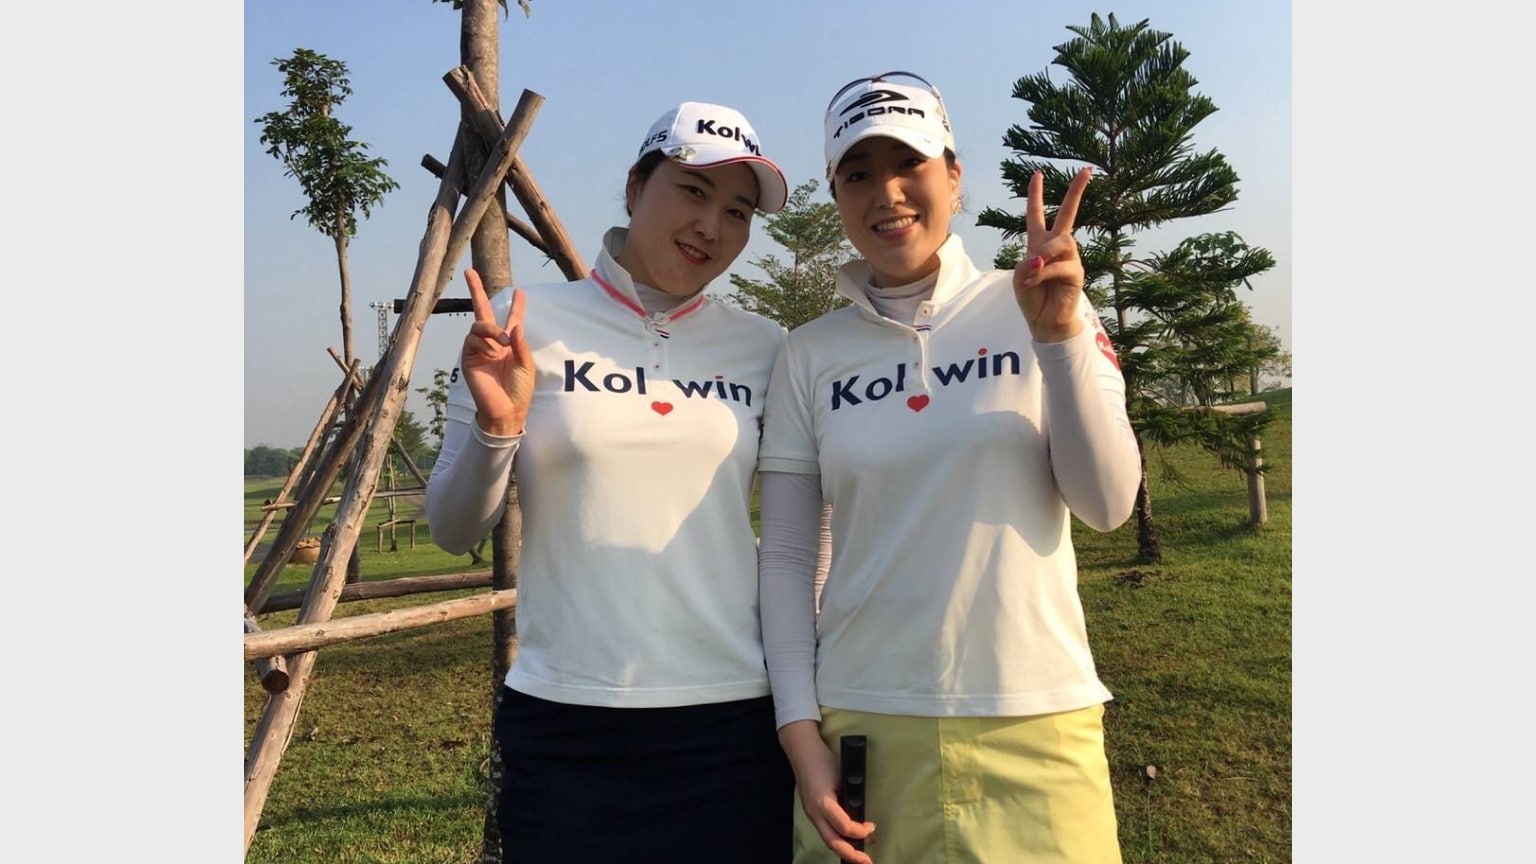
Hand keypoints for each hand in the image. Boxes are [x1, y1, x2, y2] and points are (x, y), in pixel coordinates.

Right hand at [459, 268, 532, 435]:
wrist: (506, 410)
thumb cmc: (519, 390)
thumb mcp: (526, 365)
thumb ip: (520, 345)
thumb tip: (514, 326)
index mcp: (510, 343)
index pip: (512, 319)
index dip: (517, 306)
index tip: (520, 291)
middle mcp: (493, 342)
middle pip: (483, 311)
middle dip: (476, 290)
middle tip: (469, 272)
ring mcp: (479, 349)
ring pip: (478, 325)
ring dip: (490, 330)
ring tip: (502, 344)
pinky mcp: (469, 358)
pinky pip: (472, 340)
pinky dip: (483, 343)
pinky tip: (492, 353)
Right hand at [779, 721, 875, 863]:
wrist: (801, 751)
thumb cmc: (823, 760)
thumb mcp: (841, 776)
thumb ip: (850, 795)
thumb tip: (863, 811)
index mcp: (822, 803)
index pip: (844, 827)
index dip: (860, 831)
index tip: (872, 827)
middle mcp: (814, 813)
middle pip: (832, 842)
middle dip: (851, 855)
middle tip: (867, 862)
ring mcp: (811, 814)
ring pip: (828, 839)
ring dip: (845, 850)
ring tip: (861, 856)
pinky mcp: (812, 812)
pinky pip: (825, 831)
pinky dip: (838, 840)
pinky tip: (849, 842)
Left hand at [1012, 166, 1091, 342]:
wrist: (1044, 321)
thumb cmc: (1032, 297)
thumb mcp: (1020, 276)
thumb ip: (1028, 261)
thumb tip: (1043, 258)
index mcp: (1038, 244)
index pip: (1036, 215)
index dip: (1035, 195)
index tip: (1037, 174)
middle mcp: (1056, 247)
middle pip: (1067, 214)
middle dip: (1076, 191)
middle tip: (1087, 170)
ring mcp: (1069, 258)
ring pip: (1061, 241)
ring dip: (1044, 255)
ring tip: (1034, 272)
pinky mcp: (1076, 272)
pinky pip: (1059, 265)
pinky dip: (1044, 273)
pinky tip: (1035, 281)